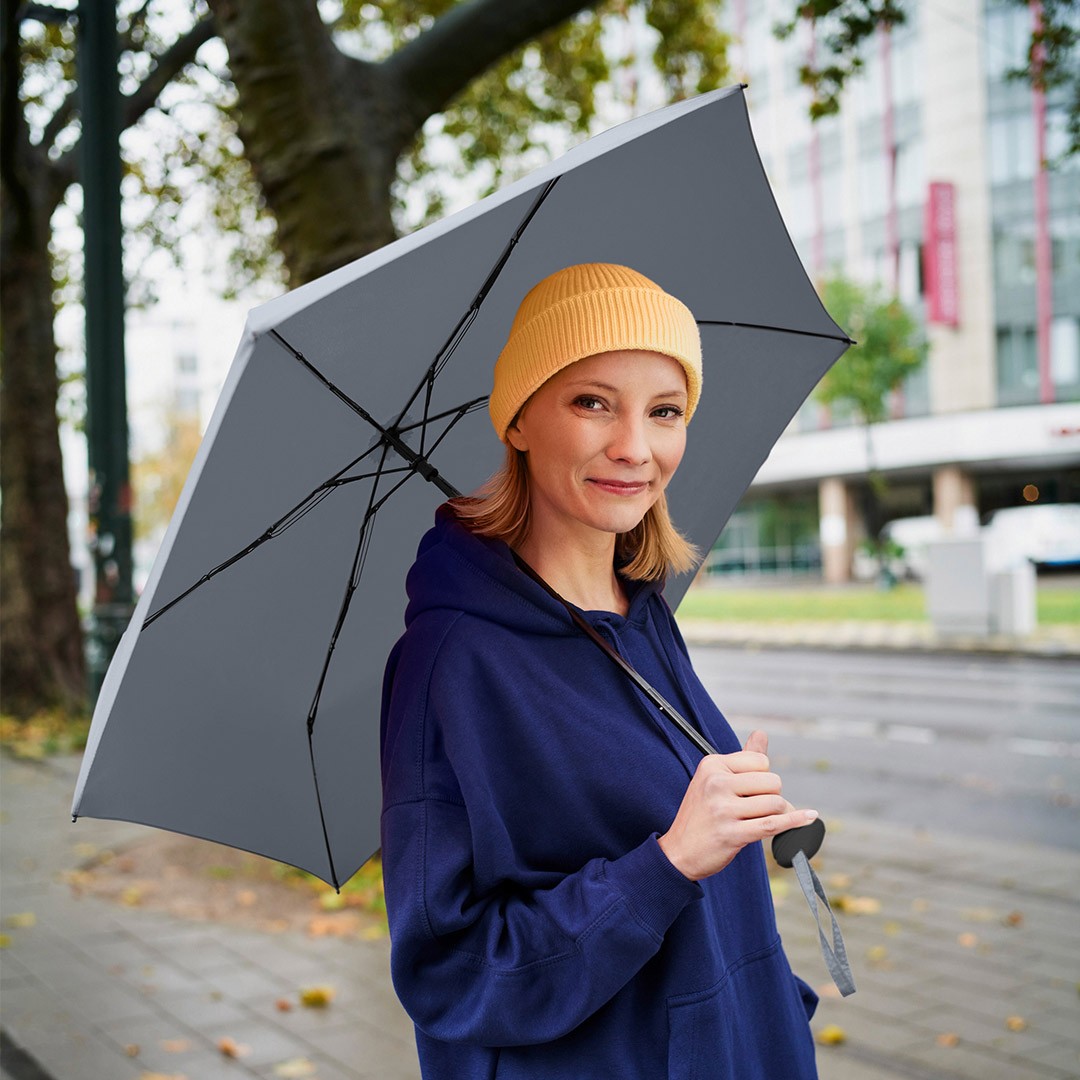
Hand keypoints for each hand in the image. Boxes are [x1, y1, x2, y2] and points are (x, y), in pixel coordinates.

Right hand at [657, 730, 817, 881]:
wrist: (679, 852)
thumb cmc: (701, 815)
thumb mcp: (714, 780)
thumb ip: (742, 758)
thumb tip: (761, 734)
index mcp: (712, 765)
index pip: (761, 761)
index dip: (764, 777)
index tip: (752, 791)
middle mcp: (716, 783)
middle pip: (772, 781)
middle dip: (773, 795)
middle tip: (757, 809)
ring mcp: (723, 809)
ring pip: (775, 803)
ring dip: (777, 814)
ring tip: (759, 820)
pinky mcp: (732, 834)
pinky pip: (773, 824)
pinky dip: (796, 821)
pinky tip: (809, 818)